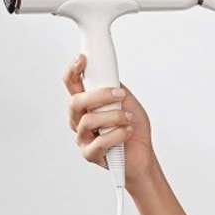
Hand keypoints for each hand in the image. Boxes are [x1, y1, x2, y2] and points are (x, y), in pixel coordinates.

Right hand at [63, 54, 156, 186]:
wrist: (142, 154)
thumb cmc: (133, 128)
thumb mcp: (126, 101)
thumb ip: (114, 88)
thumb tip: (107, 74)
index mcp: (87, 105)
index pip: (72, 85)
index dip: (73, 71)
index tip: (82, 59)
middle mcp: (80, 120)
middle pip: (76, 101)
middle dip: (100, 95)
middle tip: (120, 95)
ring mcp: (83, 138)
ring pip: (89, 120)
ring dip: (114, 116)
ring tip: (128, 119)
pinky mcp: (90, 154)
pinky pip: (99, 142)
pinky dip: (118, 134)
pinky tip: (127, 133)